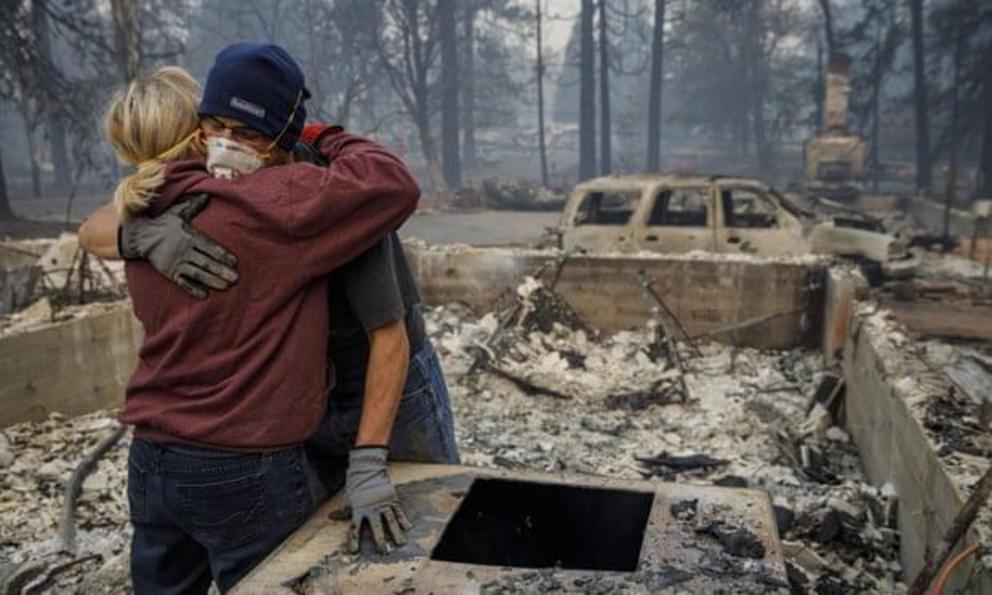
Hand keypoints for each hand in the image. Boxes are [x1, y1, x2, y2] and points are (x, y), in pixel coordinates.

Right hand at [119, 194, 237, 298]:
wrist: (140, 235)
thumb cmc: (163, 223)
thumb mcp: (178, 212)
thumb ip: (193, 205)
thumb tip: (207, 194)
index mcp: (189, 236)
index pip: (209, 247)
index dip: (222, 255)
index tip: (234, 262)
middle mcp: (183, 250)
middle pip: (205, 262)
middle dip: (221, 270)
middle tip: (236, 278)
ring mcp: (176, 262)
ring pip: (197, 273)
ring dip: (212, 281)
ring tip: (226, 286)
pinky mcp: (169, 272)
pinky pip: (183, 282)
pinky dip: (193, 289)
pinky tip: (205, 295)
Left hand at [345, 447, 411, 553]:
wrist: (368, 467)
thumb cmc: (356, 483)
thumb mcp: (348, 497)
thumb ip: (344, 510)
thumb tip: (331, 517)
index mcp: (358, 508)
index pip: (355, 528)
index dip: (354, 540)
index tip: (354, 551)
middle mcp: (371, 508)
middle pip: (376, 527)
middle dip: (380, 540)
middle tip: (383, 552)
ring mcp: (383, 503)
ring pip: (390, 521)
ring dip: (395, 533)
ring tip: (400, 543)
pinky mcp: (391, 498)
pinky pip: (398, 511)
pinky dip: (403, 519)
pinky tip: (408, 528)